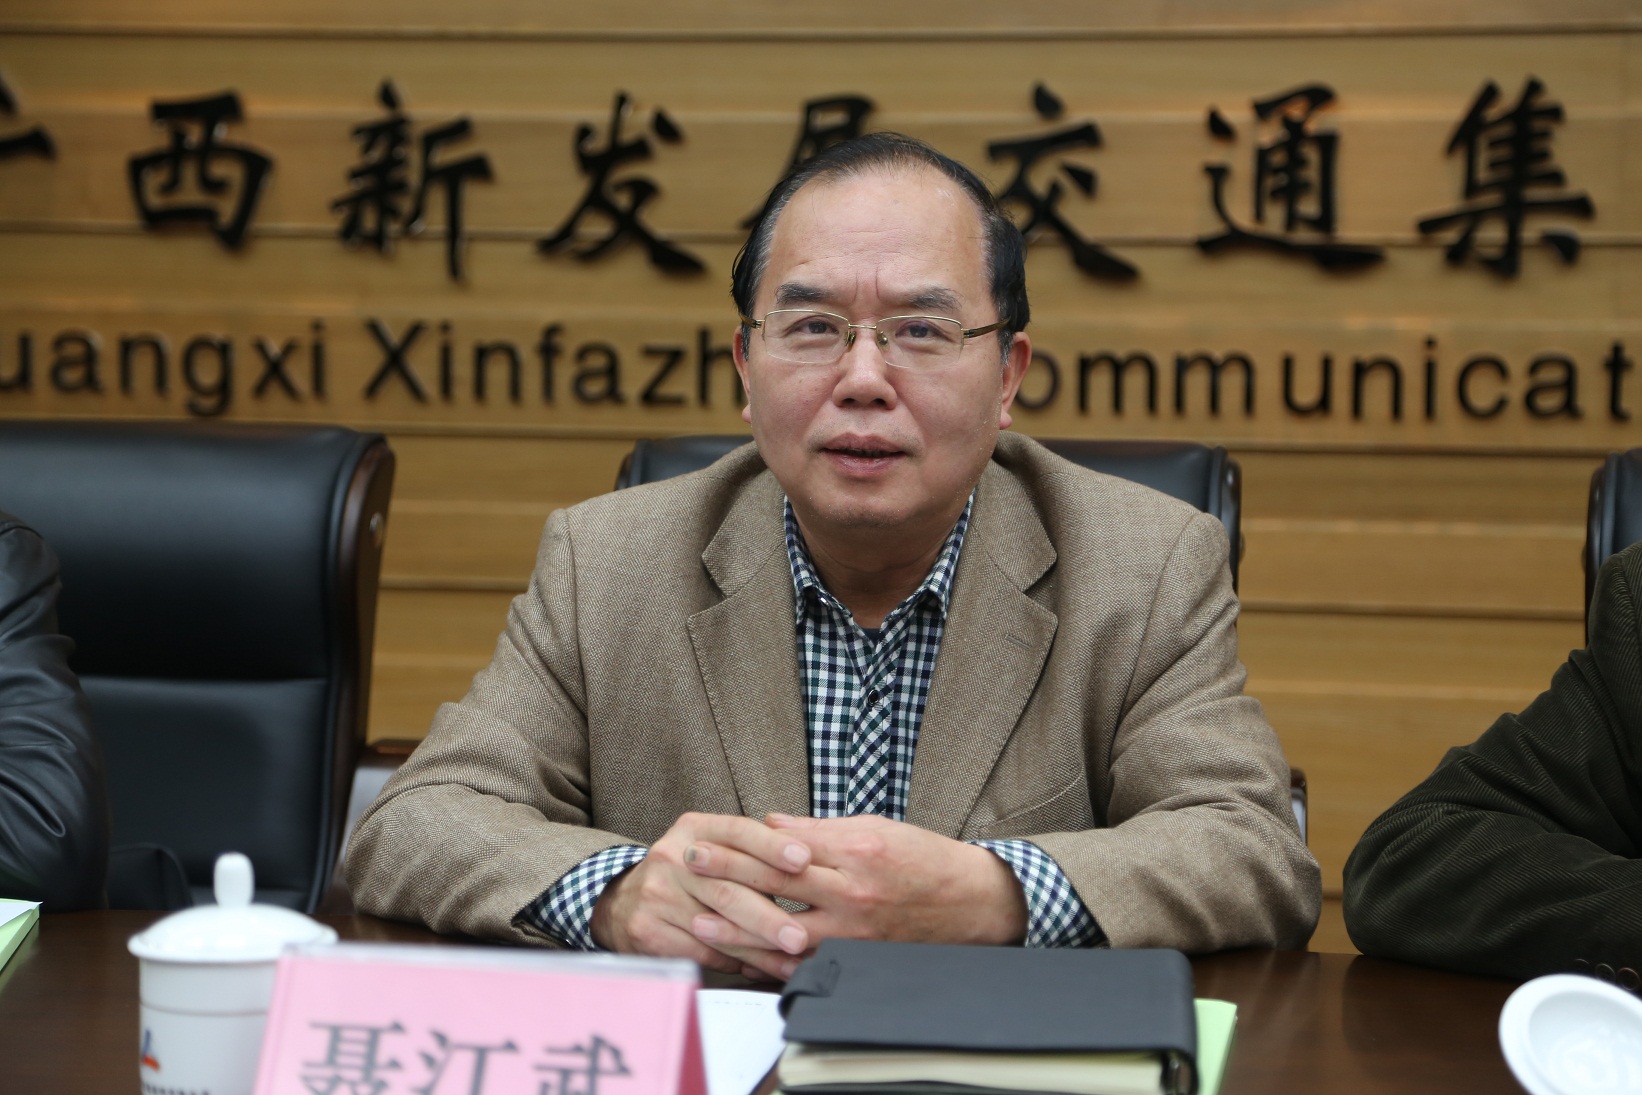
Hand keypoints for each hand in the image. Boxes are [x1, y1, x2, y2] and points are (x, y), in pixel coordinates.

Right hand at [590, 811, 813, 979]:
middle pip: (728, 887)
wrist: (623, 903)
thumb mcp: (711, 847)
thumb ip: (752, 850)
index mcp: (694, 829)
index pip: (738, 832)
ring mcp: (658, 895)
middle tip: (802, 935)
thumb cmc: (687, 875)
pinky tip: (762, 969)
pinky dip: (737, 963)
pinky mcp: (650, 932)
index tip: (804, 861)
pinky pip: (702, 952)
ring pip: (718, 927)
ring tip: (791, 960)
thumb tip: (808, 862)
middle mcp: (672, 858)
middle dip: (770, 915)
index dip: (772, 846)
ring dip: (759, 948)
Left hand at [687, 813, 1028, 947]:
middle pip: (778, 885)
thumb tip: (770, 825)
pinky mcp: (859, 958)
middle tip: (690, 866)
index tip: (706, 839)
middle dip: (728, 876)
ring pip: (785, 932)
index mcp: (857, 851)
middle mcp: (854, 892)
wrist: (971, 902)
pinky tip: (743, 959)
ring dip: (739, 929)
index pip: (785, 847)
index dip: (740, 844)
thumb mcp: (873, 827)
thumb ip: (819, 830)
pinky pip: (806, 965)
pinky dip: (772, 963)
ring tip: (700, 922)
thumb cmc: (923, 859)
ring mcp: (855, 931)